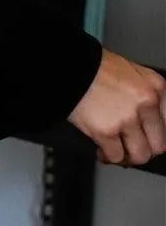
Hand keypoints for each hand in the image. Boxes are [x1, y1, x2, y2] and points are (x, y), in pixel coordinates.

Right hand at [66, 49, 165, 166]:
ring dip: (128, 157)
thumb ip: (144, 93)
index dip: (155, 133)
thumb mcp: (130, 72)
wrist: (68, 67)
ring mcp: (127, 118)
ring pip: (140, 155)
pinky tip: (102, 151)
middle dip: (144, 149)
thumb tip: (147, 118)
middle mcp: (146, 103)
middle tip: (132, 148)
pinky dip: (108, 157)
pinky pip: (116, 156)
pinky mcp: (107, 131)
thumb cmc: (94, 67)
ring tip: (118, 152)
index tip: (147, 138)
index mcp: (155, 87)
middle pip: (158, 144)